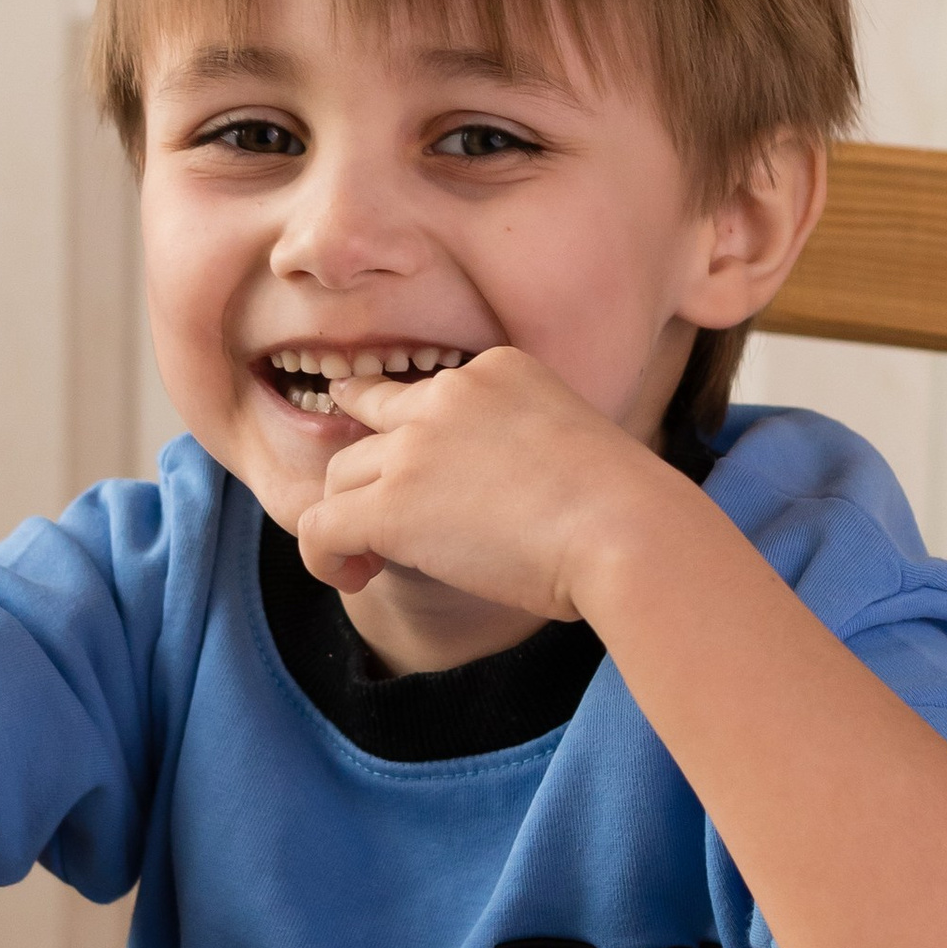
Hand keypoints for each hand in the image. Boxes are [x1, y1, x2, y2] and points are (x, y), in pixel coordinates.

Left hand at [294, 345, 658, 617]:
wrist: (627, 531)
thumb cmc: (626, 510)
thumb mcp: (575, 446)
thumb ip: (525, 450)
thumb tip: (506, 501)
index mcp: (497, 369)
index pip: (428, 396)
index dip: (418, 443)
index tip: (437, 489)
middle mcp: (447, 393)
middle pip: (369, 422)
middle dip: (369, 472)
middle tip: (384, 518)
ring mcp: (415, 446)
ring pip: (339, 475)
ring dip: (347, 516)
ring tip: (372, 560)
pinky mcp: (392, 504)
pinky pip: (320, 525)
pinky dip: (323, 556)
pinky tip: (353, 578)